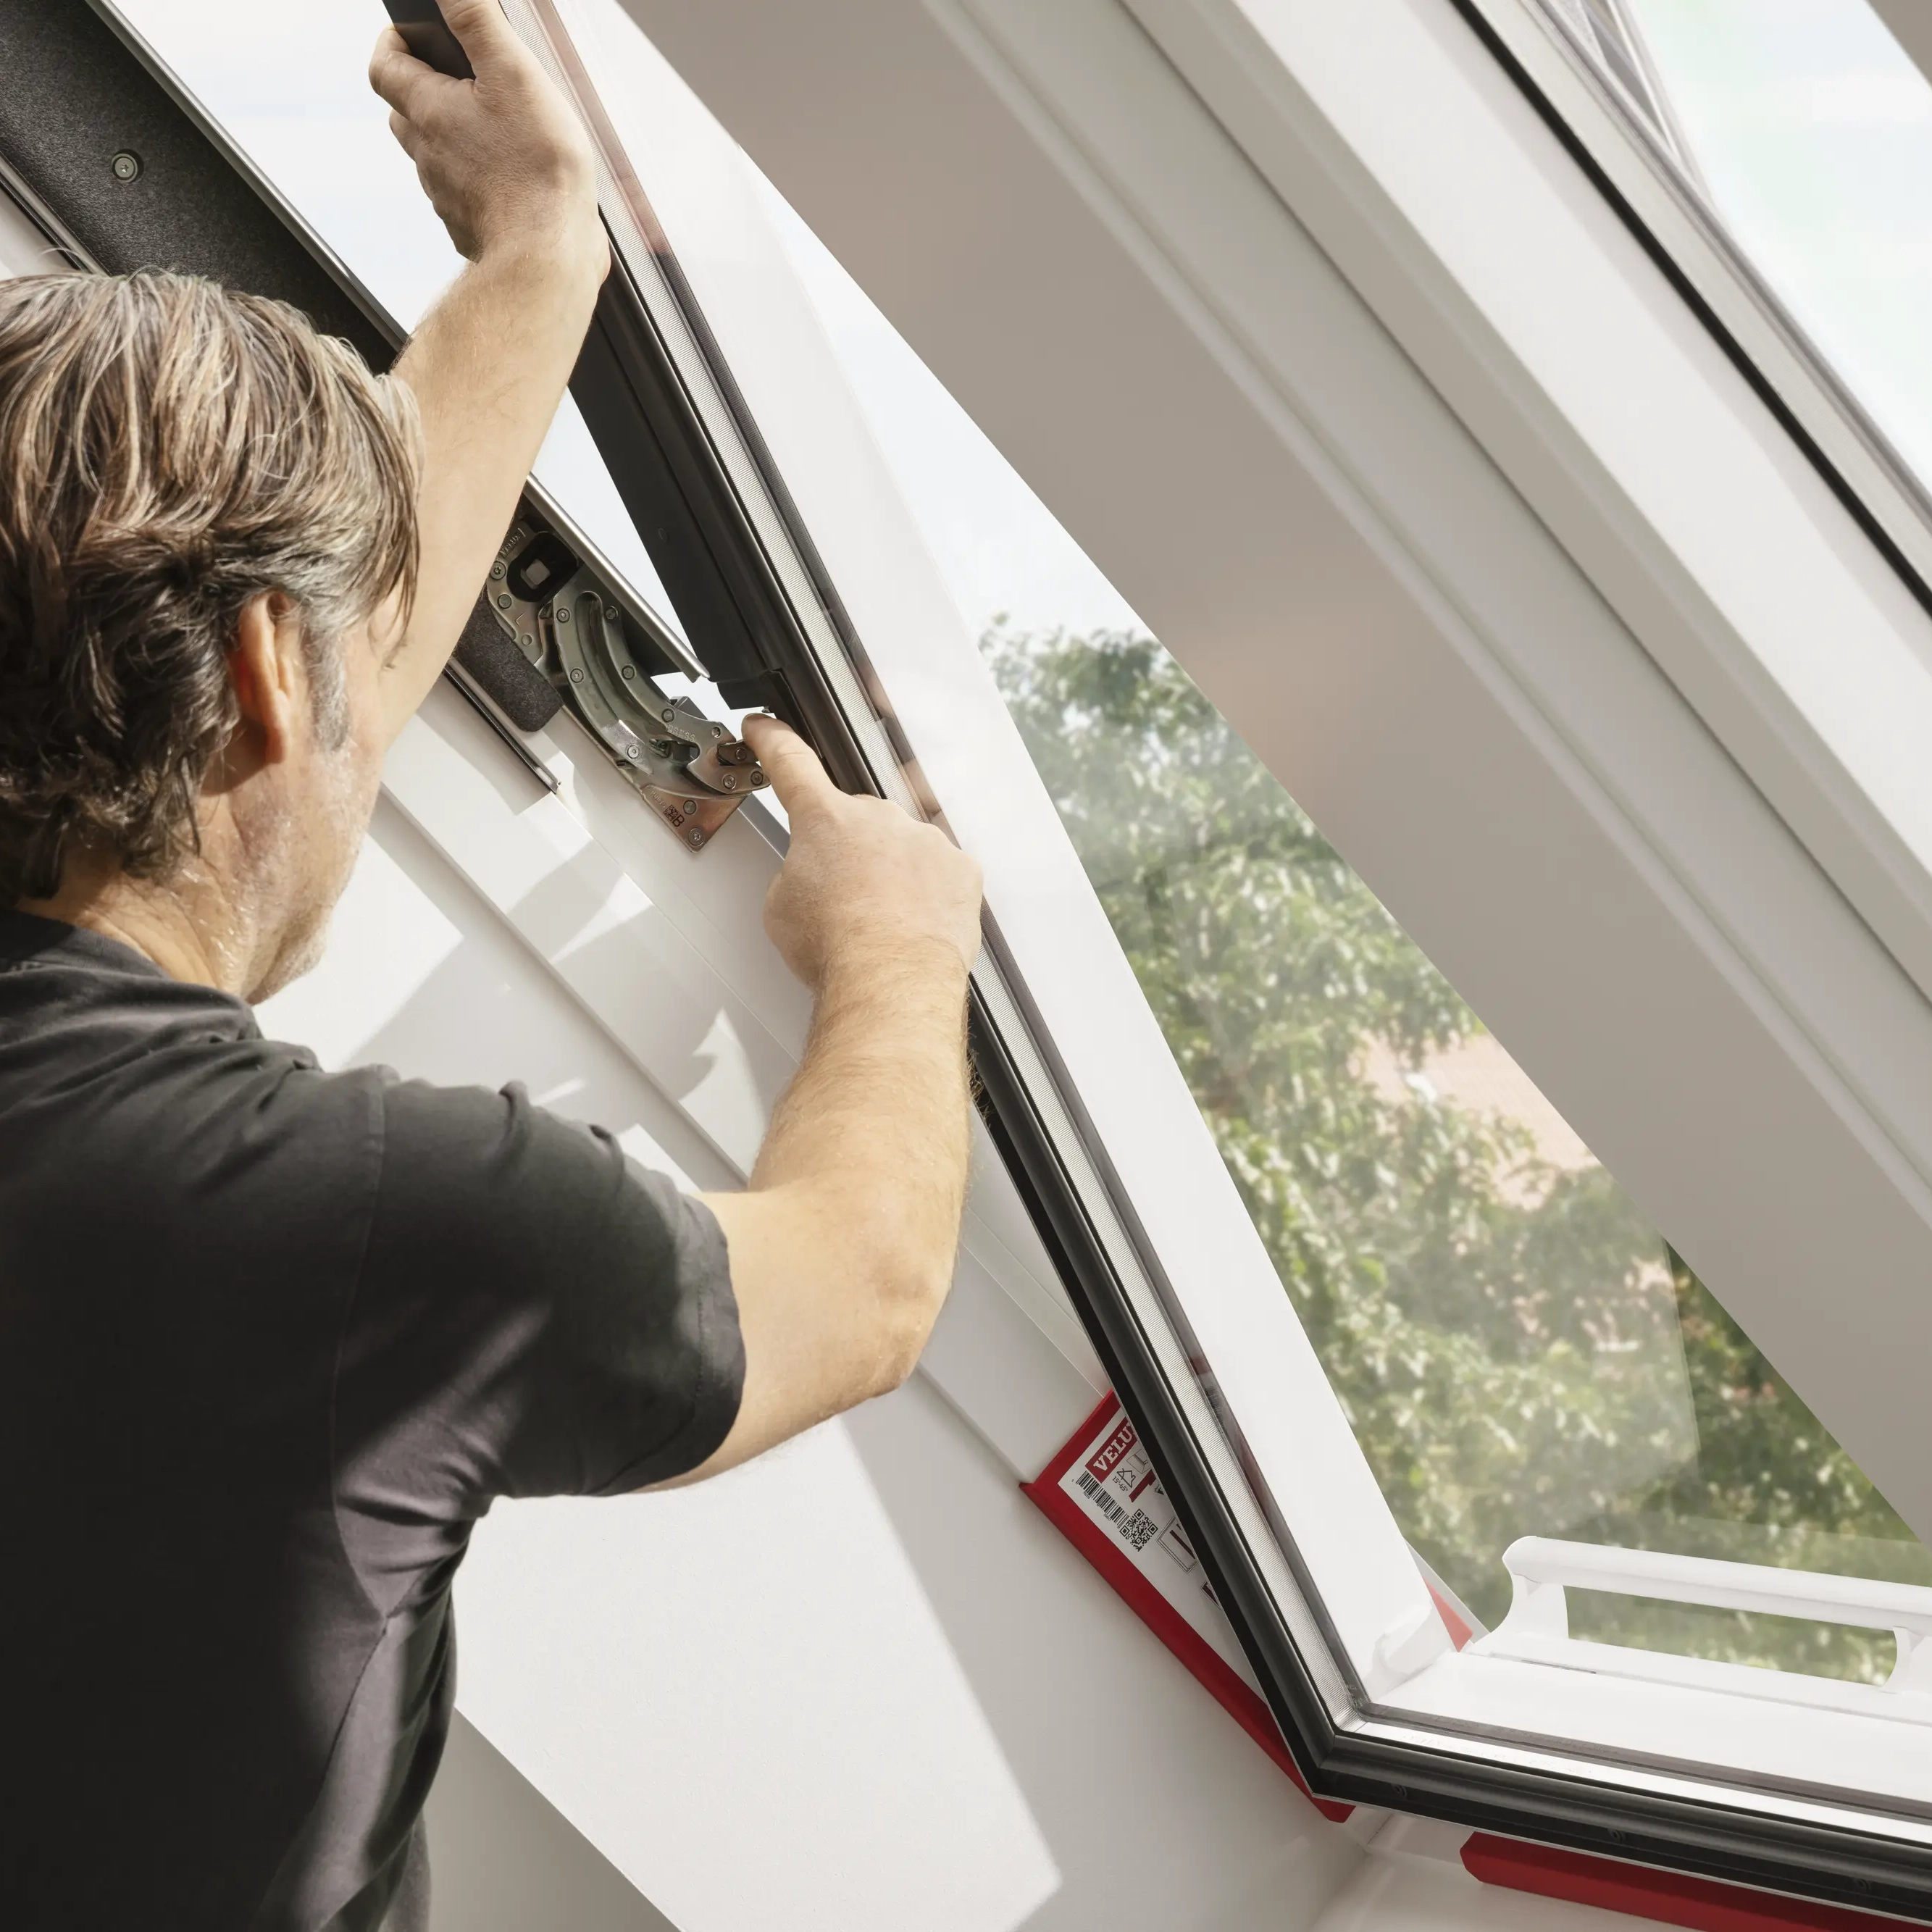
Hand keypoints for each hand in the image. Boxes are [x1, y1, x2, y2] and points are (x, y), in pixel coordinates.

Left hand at [369, 1, 606, 273]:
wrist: (548, 257)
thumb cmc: (536, 171)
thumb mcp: (514, 74)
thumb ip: (477, 21)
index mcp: (429, 111)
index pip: (383, 66)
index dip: (392, 43)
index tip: (410, 34)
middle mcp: (428, 155)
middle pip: (403, 113)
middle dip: (421, 90)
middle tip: (454, 81)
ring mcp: (447, 197)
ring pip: (432, 157)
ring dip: (450, 138)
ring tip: (490, 131)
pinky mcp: (472, 228)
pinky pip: (462, 197)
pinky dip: (476, 181)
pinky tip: (509, 179)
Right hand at [744, 716, 983, 992]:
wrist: (889, 981)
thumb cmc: (837, 949)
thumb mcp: (781, 908)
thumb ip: (796, 871)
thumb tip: (811, 878)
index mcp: (824, 819)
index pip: (791, 763)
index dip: (774, 742)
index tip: (765, 730)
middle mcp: (878, 818)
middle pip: (856, 820)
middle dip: (847, 852)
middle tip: (841, 900)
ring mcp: (923, 840)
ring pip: (902, 847)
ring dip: (891, 874)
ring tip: (879, 922)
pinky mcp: (960, 868)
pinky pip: (940, 872)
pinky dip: (928, 894)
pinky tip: (913, 922)